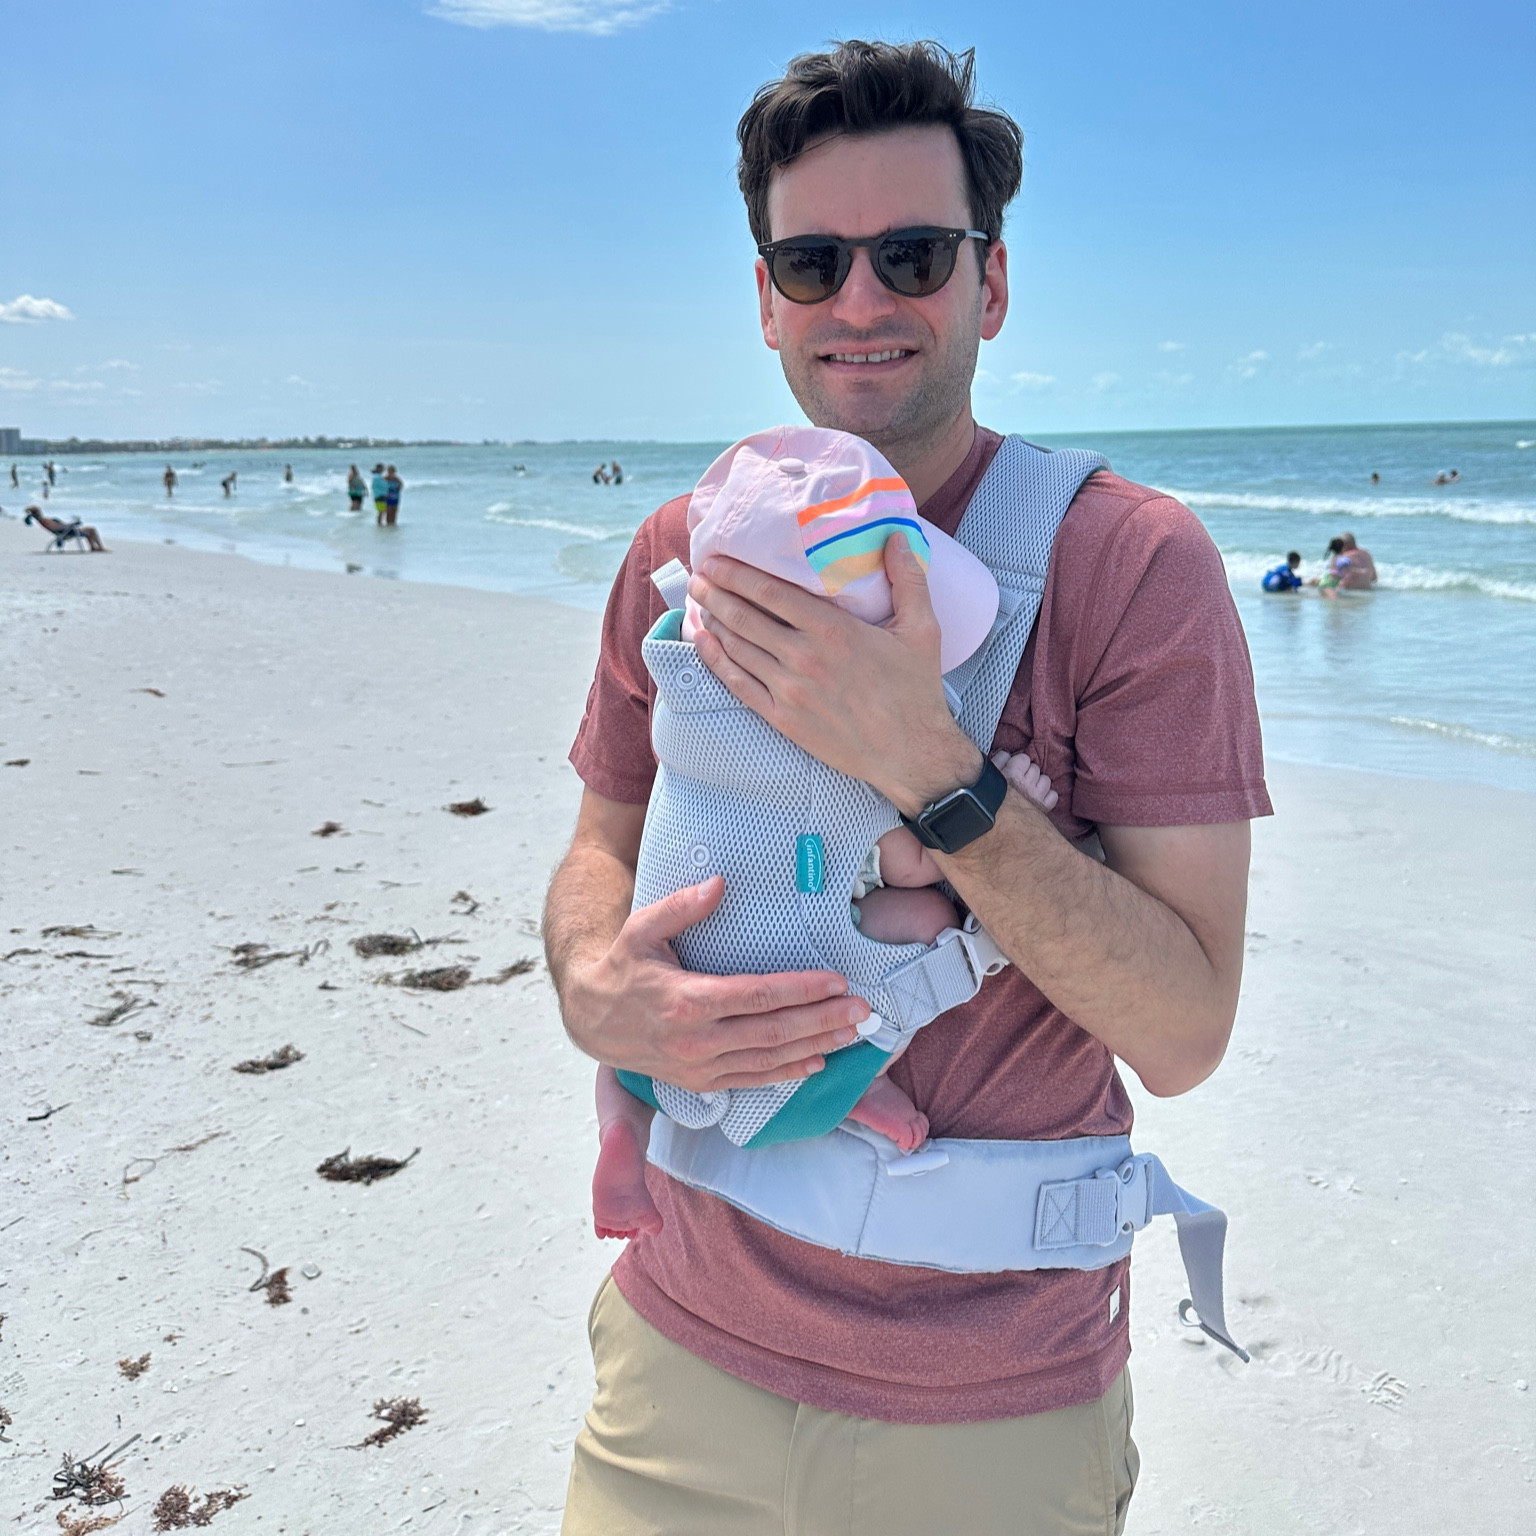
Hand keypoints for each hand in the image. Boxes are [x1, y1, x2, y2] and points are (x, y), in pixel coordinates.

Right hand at [561, 874, 868, 1091]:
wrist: (591, 1018)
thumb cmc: (623, 967)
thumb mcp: (641, 928)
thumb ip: (681, 906)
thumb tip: (719, 884)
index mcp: (686, 1000)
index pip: (757, 995)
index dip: (801, 989)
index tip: (837, 981)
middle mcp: (696, 1039)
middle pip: (773, 1031)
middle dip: (822, 1019)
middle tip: (861, 1009)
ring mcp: (699, 1066)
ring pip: (768, 1060)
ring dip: (815, 1046)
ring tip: (851, 1033)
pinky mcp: (699, 1082)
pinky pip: (751, 1080)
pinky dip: (787, 1073)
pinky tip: (816, 1061)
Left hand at [688, 535, 980, 815]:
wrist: (910, 754)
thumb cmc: (916, 691)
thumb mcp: (923, 630)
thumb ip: (909, 580)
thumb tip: (899, 537)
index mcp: (833, 631)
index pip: (771, 593)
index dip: (737, 574)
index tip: (717, 560)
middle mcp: (804, 658)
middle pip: (745, 618)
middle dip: (715, 594)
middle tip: (697, 577)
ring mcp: (789, 691)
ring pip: (738, 648)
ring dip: (713, 622)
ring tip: (699, 603)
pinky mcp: (783, 718)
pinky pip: (739, 685)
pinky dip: (716, 661)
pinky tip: (704, 644)